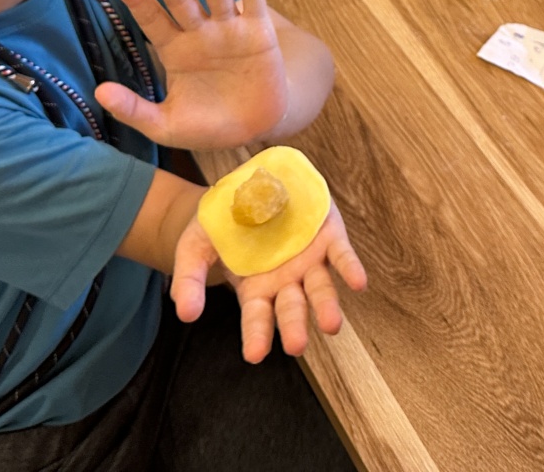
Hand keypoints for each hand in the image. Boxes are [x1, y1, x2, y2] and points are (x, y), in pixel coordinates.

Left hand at [93, 0, 288, 148]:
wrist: (255, 129)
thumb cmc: (208, 126)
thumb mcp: (166, 125)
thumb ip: (133, 110)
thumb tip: (99, 92)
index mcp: (175, 52)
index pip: (153, 22)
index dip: (140, 2)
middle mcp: (199, 33)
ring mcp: (229, 28)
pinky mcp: (258, 30)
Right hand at [171, 203, 367, 360]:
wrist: (246, 188)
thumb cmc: (219, 226)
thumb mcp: (195, 248)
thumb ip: (190, 280)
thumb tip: (185, 314)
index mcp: (254, 288)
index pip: (257, 317)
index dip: (257, 335)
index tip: (255, 355)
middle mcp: (285, 280)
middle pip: (291, 307)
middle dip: (294, 326)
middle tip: (296, 345)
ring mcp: (308, 260)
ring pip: (320, 287)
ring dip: (326, 306)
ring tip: (331, 325)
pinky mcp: (327, 236)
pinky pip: (341, 255)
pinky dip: (350, 268)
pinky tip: (358, 282)